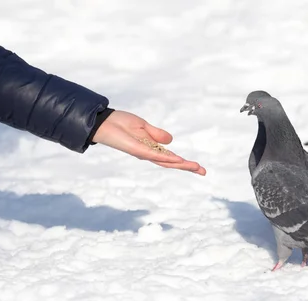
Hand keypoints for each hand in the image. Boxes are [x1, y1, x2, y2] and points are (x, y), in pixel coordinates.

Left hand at [91, 110, 205, 174]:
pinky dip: (167, 158)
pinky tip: (178, 159)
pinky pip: (155, 155)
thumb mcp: (143, 126)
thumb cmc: (120, 123)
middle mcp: (149, 154)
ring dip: (182, 165)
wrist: (104, 122)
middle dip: (187, 167)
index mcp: (151, 148)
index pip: (171, 158)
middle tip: (203, 172)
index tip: (198, 167)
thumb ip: (156, 134)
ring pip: (166, 162)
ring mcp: (144, 153)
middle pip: (172, 163)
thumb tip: (171, 141)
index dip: (184, 163)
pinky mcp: (138, 150)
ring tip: (196, 167)